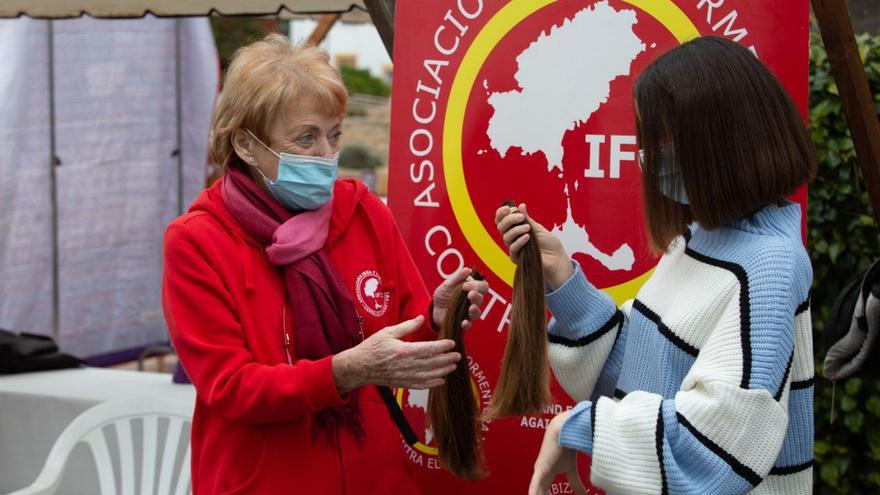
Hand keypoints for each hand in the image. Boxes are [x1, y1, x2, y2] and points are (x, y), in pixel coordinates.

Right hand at [331, 316, 460, 393]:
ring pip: (429, 375)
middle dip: (447, 359)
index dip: (442, 347)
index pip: (428, 349)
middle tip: (458, 356)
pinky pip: (420, 385)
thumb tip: (421, 318)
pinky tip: (441, 381)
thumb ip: (407, 326)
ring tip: (453, 366)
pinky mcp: (402, 383)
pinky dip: (432, 384)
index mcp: (403, 351)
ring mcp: (404, 376)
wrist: (359, 367)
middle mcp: (406, 365)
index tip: (452, 343)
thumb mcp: (388, 332)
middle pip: (432, 363)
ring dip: (443, 371)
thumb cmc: (371, 348)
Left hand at [432, 267, 489, 329]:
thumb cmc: (443, 295)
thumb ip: (457, 278)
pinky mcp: (462, 322)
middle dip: (477, 296)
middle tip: (470, 294)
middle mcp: (472, 302)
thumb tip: (467, 270)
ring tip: (471, 308)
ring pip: (477, 312)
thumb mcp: (447, 284)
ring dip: (475, 310)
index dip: (478, 285)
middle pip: (481, 299)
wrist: (433, 308)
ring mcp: (468, 313)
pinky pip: (468, 325)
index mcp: (471, 290)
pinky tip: (464, 322)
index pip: (483, 287)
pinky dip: (467, 324)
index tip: (466, 285)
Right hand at [495, 203, 573, 289]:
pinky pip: (513, 248)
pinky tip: (527, 237)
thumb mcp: (538, 227)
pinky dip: (519, 241)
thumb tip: (521, 206)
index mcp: (515, 229)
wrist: (557, 258)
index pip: (502, 220)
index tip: (508, 208)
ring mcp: (514, 248)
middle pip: (501, 227)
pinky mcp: (517, 258)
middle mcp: (512, 238)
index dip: (501, 213)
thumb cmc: (548, 243)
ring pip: (506, 237)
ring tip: (528, 228)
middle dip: (509, 220)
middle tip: (521, 217)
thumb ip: (527, 219)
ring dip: (516, 230)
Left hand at [528, 410, 587, 494]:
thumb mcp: (572, 470)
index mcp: (547, 474)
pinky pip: (535, 486)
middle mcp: (541, 474)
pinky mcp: (540, 468)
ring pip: (537, 491)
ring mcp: (539, 471)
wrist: (565, 430)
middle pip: (540, 493)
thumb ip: (576, 484)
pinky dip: (534, 493)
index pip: (545, 492)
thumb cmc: (568, 445)